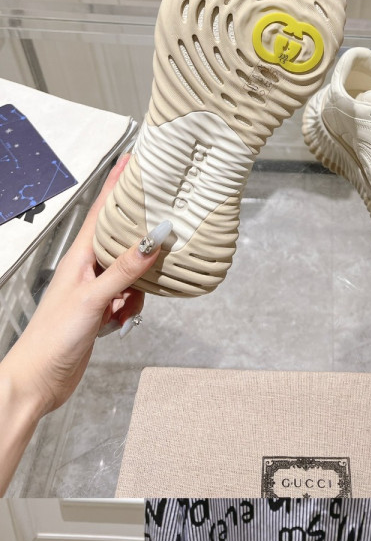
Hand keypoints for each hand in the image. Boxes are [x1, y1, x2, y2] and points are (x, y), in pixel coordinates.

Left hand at [9, 186, 160, 438]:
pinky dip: (129, 309)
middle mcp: (86, 269)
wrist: (40, 379)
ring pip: (129, 274)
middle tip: (161, 236)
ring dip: (136, 288)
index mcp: (78, 257)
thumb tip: (151, 241)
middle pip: (121, 241)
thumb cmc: (52, 339)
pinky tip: (121, 321)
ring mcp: (93, 291)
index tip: (133, 161)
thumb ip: (123, 270)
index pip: (101, 211)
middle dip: (140, 243)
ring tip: (126, 305)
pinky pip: (125, 300)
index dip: (117, 185)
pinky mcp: (99, 313)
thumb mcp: (91, 299)